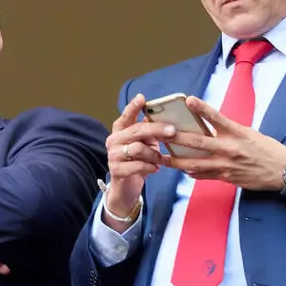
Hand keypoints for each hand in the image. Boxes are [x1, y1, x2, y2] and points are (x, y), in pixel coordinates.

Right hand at [102, 94, 175, 228]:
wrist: (126, 188)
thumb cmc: (138, 161)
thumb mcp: (144, 144)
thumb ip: (150, 132)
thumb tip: (170, 121)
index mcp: (120, 130)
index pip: (126, 116)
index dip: (133, 107)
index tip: (142, 98)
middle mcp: (113, 140)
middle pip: (136, 130)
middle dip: (156, 130)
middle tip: (173, 131)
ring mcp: (113, 156)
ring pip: (138, 149)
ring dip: (154, 154)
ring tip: (160, 159)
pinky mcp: (116, 170)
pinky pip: (138, 166)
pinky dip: (151, 167)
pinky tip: (155, 169)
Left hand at [163, 96, 285, 190]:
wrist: (282, 171)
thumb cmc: (266, 148)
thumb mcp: (248, 133)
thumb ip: (228, 130)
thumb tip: (208, 125)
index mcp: (237, 133)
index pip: (217, 117)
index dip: (202, 108)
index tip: (189, 99)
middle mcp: (229, 148)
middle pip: (198, 142)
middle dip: (177, 138)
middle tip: (160, 134)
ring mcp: (226, 165)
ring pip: (195, 163)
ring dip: (176, 161)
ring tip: (162, 158)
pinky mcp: (226, 177)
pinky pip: (204, 175)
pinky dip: (192, 172)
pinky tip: (182, 170)